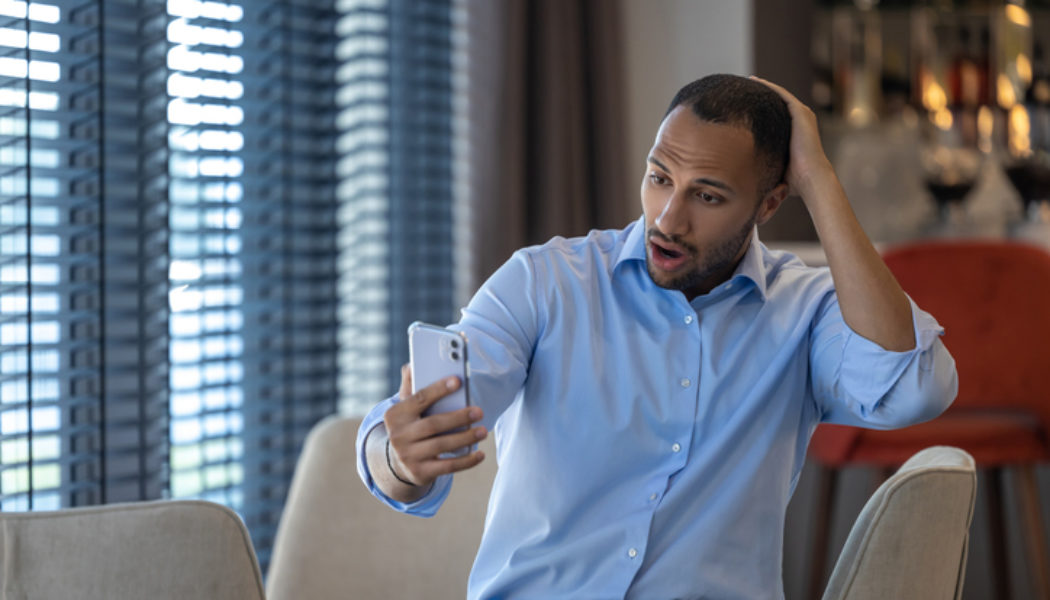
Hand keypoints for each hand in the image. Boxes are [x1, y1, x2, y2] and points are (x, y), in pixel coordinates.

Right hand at [382, 364, 486, 487]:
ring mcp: (408, 456)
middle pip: (433, 424)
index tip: (458, 381)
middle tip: (479, 411)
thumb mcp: (406, 407)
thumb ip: (410, 386)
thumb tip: (411, 365)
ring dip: (466, 438)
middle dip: (459, 417)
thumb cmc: (410, 426)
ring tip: (483, 431)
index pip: (419, 399)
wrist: (399, 462)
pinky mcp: (420, 473)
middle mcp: (398, 436)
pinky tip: (480, 454)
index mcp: (395, 415)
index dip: (439, 389)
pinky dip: (466, 461)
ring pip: (441, 445)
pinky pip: (447, 467)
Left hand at [750, 76, 836, 201]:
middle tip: (744, 88)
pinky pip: (782, 95)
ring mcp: (802, 115)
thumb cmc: (794, 179)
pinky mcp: (800, 113)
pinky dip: (769, 87)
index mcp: (797, 130)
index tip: (747, 102)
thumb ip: (766, 161)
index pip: (777, 113)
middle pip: (778, 101)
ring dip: (764, 87)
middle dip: (762, 94)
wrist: (810, 178)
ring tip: (748, 81)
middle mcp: (801, 120)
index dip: (763, 107)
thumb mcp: (777, 165)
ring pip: (779, 95)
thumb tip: (746, 173)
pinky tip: (755, 82)